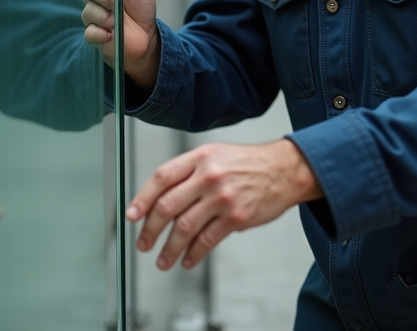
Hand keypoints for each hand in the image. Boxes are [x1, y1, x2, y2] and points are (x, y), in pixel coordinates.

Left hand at [128, 139, 322, 270]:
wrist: (284, 170)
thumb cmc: (248, 163)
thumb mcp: (215, 155)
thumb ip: (189, 173)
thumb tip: (161, 200)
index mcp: (200, 158)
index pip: (161, 177)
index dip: (142, 198)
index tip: (132, 215)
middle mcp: (209, 176)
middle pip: (167, 206)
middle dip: (151, 229)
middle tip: (144, 243)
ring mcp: (222, 198)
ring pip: (184, 227)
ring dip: (169, 248)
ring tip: (163, 260)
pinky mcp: (236, 217)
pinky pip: (207, 240)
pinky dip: (193, 254)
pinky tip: (188, 260)